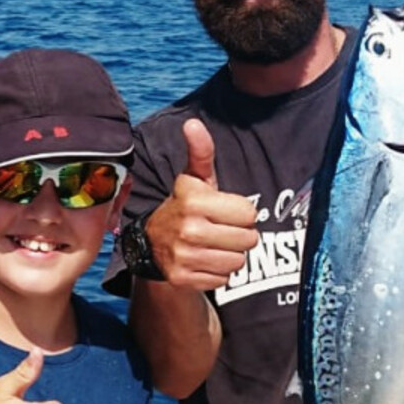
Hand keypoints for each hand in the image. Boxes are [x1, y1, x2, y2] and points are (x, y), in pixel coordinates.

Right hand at [145, 118, 258, 290]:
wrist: (153, 243)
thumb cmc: (184, 206)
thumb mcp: (194, 178)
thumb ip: (200, 151)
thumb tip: (193, 123)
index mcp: (195, 201)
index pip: (250, 214)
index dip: (242, 212)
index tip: (224, 210)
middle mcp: (189, 230)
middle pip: (249, 239)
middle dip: (240, 234)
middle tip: (221, 228)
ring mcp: (185, 257)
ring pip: (238, 262)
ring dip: (231, 254)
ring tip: (214, 244)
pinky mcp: (183, 279)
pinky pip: (224, 279)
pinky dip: (218, 271)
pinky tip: (204, 259)